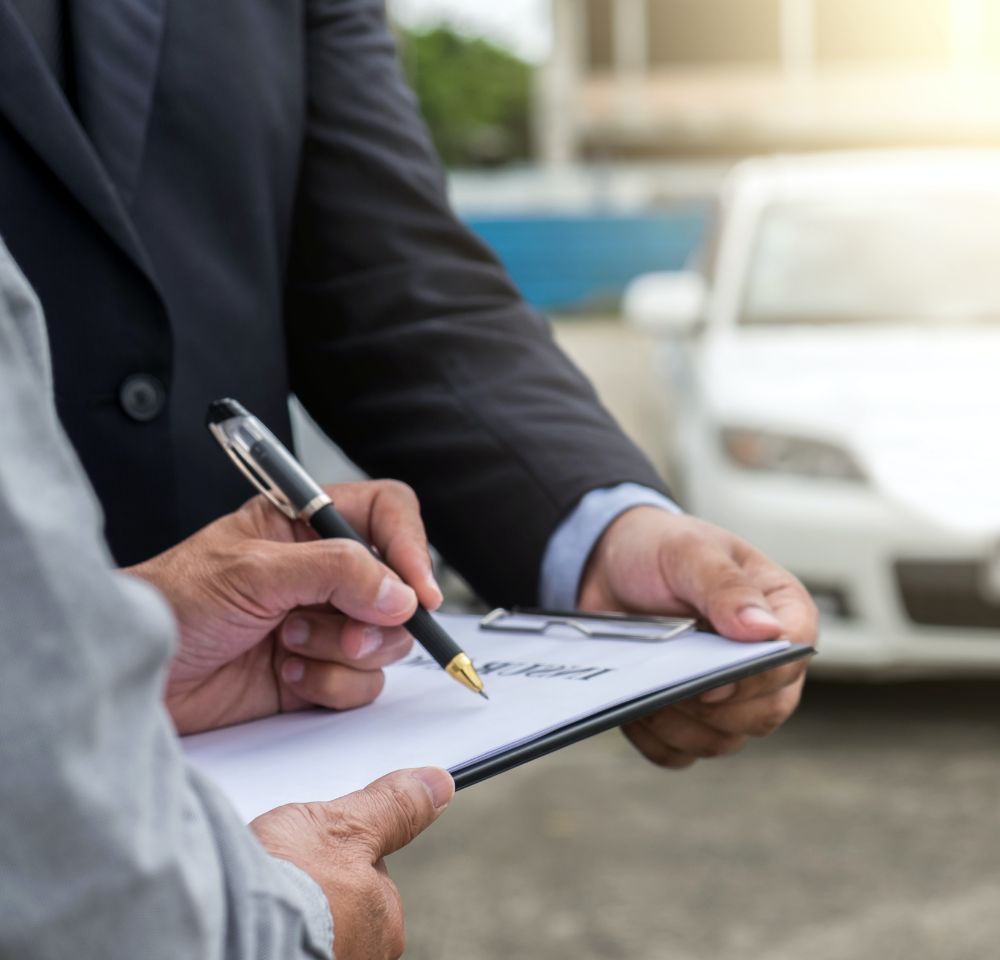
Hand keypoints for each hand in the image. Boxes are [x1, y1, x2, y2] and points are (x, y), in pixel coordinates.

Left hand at [127, 480, 441, 733]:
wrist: (137, 677)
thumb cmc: (173, 603)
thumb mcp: (253, 572)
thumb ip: (334, 572)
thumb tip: (399, 593)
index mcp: (306, 525)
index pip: (386, 515)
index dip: (411, 547)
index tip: (420, 593)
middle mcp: (324, 573)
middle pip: (399, 589)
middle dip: (375, 618)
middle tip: (343, 630)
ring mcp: (324, 624)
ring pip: (386, 642)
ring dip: (342, 652)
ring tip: (288, 646)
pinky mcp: (318, 672)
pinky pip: (363, 683)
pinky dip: (329, 685)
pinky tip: (285, 674)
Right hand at [252, 766, 454, 959]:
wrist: (223, 926)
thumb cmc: (287, 882)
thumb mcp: (343, 825)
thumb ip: (390, 808)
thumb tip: (436, 785)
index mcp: (385, 923)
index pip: (371, 876)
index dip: (337, 851)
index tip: (310, 845)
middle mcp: (363, 956)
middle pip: (342, 903)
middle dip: (316, 881)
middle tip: (282, 866)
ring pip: (314, 921)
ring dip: (289, 904)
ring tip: (260, 887)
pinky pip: (281, 936)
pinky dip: (265, 922)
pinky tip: (247, 908)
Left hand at [578, 508, 816, 768]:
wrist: (607, 563)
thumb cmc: (658, 548)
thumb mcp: (688, 551)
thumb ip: (726, 586)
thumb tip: (766, 632)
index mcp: (780, 608)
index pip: (794, 655)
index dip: (760, 676)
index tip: (714, 682)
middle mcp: (761, 658)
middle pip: (767, 711)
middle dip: (717, 709)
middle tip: (673, 683)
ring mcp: (727, 693)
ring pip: (725, 739)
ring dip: (682, 726)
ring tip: (648, 691)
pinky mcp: (686, 715)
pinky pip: (680, 752)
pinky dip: (655, 739)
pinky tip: (634, 708)